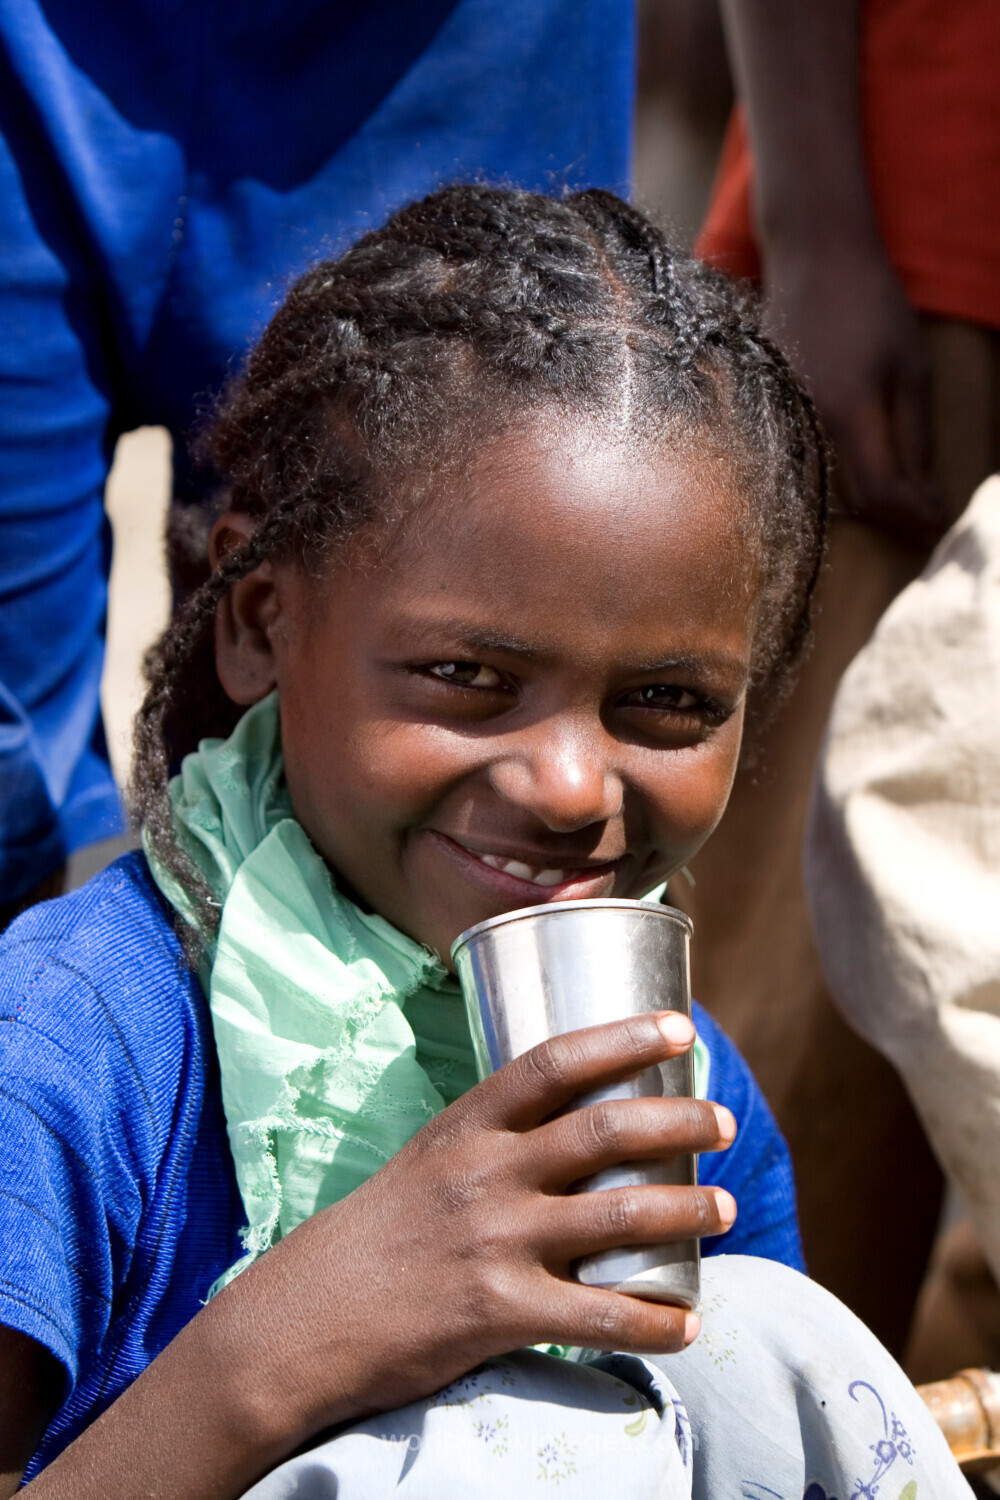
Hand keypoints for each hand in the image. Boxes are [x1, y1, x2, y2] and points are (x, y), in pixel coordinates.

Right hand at [233, 1010, 733, 1436]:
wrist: (308, 1316)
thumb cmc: (380, 1231)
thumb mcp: (430, 1158)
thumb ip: (496, 1140)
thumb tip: (573, 1122)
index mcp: (468, 1125)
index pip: (554, 1062)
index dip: (623, 1037)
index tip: (679, 1026)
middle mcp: (487, 1174)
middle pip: (603, 1131)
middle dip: (678, 1119)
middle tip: (723, 1121)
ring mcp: (495, 1242)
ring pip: (618, 1217)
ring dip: (687, 1208)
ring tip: (727, 1207)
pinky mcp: (500, 1312)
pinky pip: (598, 1318)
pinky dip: (655, 1321)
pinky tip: (690, 1322)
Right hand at [763, 236, 942, 543]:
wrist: (812, 256)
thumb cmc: (871, 303)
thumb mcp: (912, 368)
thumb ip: (916, 437)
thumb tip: (925, 496)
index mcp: (847, 412)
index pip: (879, 492)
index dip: (910, 517)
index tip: (937, 524)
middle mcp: (805, 425)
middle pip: (847, 499)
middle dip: (890, 514)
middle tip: (924, 515)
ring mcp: (781, 419)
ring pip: (823, 486)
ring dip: (863, 497)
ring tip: (901, 495)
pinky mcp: (769, 411)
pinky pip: (804, 460)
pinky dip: (837, 474)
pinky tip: (861, 466)